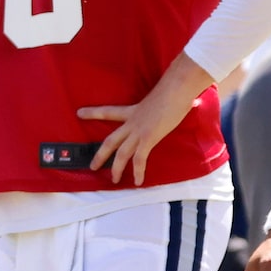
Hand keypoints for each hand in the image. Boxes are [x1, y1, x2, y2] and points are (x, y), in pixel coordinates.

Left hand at [78, 52, 210, 185]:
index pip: (108, 111)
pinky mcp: (148, 138)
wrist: (176, 89)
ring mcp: (138, 131)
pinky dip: (138, 171)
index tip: (79, 113)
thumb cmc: (174, 90)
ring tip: (114, 180)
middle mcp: (132, 122)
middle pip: (110, 140)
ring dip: (116, 168)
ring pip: (121, 153)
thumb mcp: (164, 97)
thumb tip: (191, 101)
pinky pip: (139, 159)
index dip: (93, 113)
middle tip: (92, 166)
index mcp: (133, 111)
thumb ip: (169, 103)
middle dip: (100, 155)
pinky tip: (138, 181)